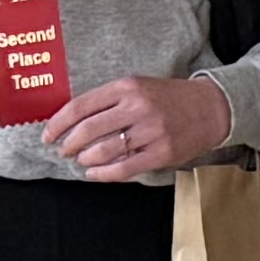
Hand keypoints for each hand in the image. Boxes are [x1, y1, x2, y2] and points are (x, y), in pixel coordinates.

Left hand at [43, 71, 233, 180]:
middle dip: (69, 144)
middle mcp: (138, 107)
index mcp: (128, 87)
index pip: (81, 106)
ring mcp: (151, 131)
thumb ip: (109, 100)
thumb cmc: (169, 98)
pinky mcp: (162, 152)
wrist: (211, 108)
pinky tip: (94, 173)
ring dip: (85, 158)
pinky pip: (124, 168)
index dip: (59, 123)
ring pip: (105, 150)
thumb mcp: (139, 87)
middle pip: (88, 129)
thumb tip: (72, 121)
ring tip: (81, 160)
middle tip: (63, 150)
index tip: (48, 134)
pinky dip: (104, 173)